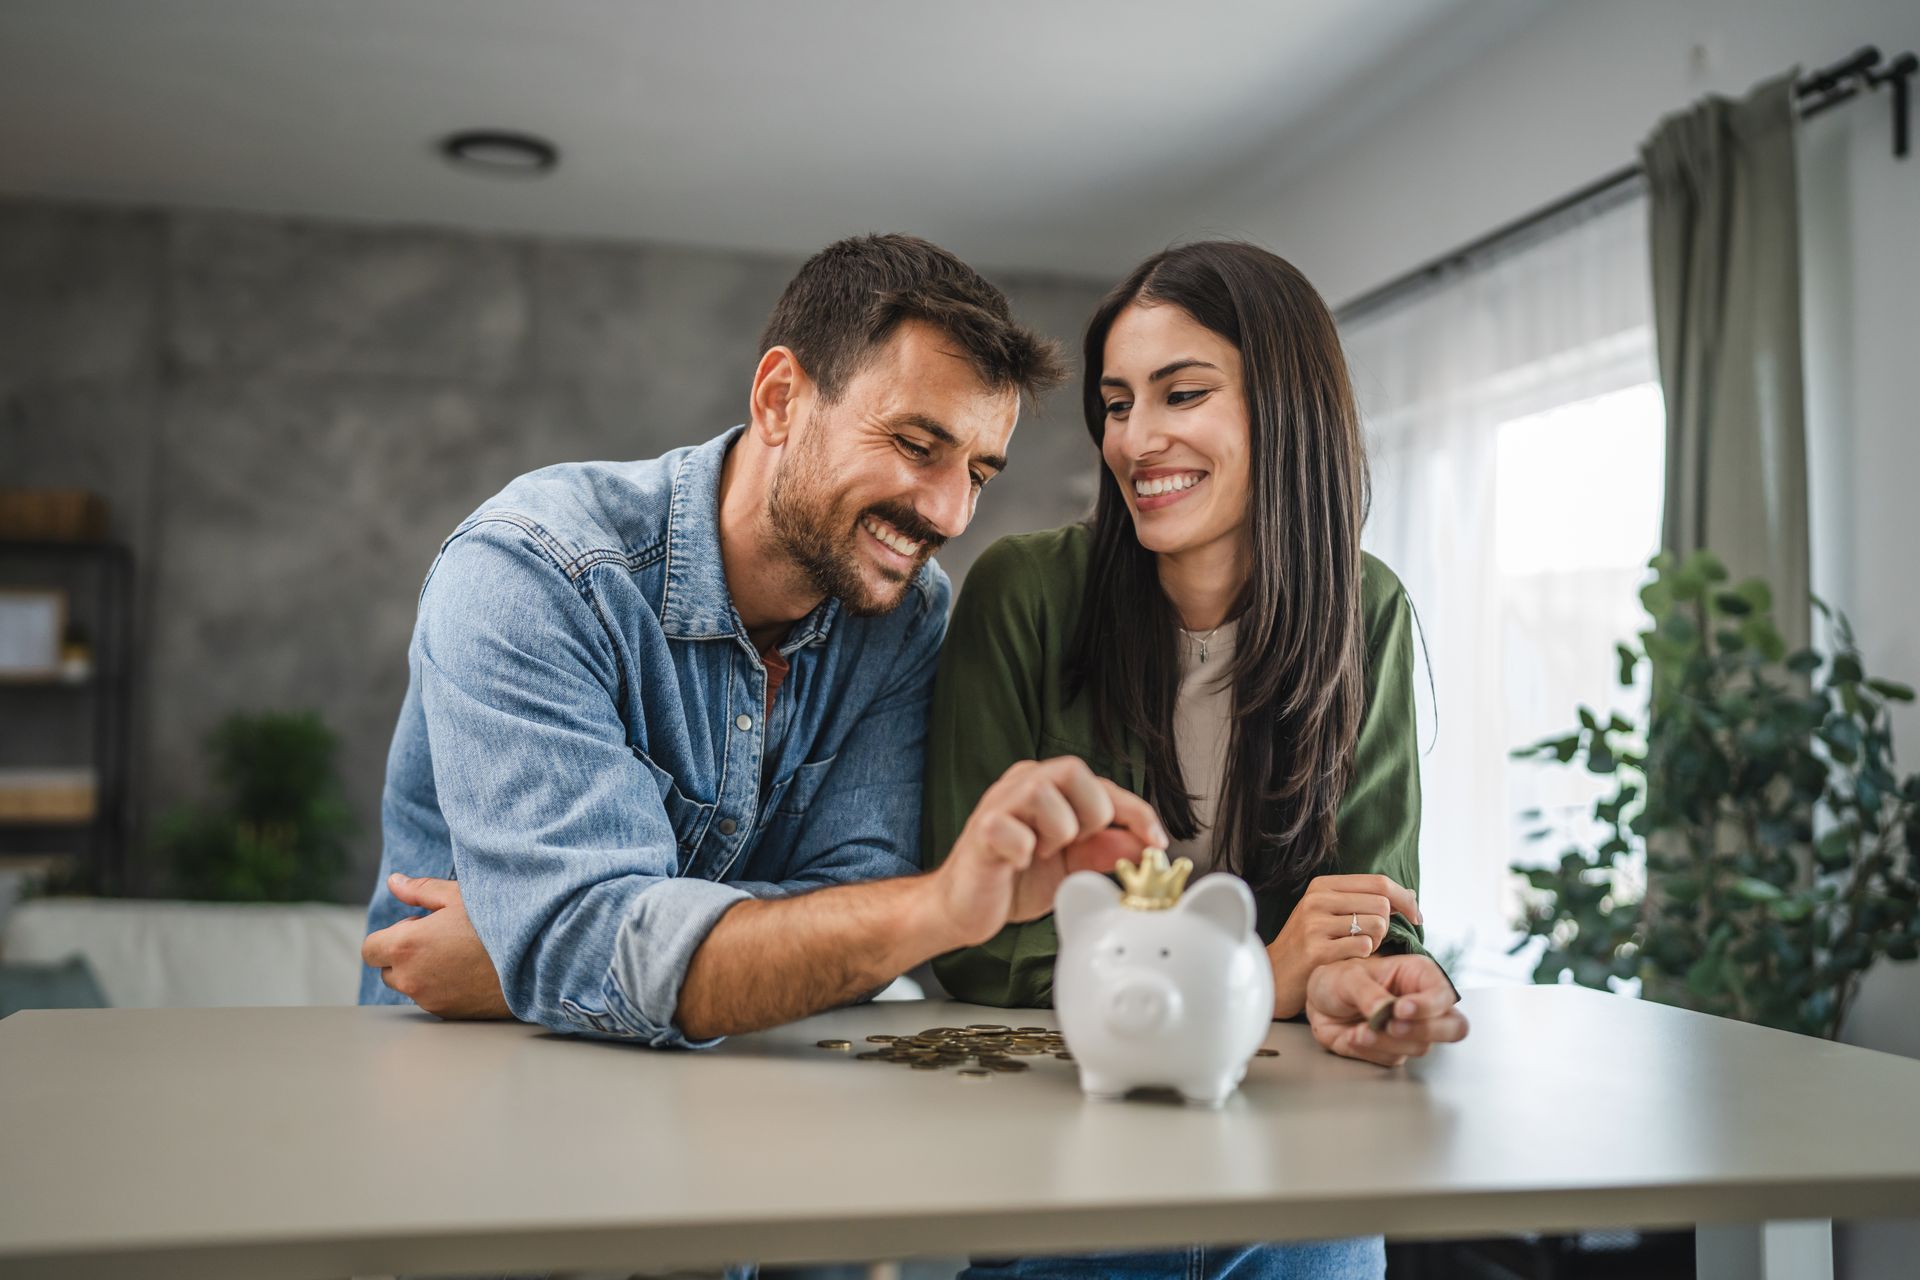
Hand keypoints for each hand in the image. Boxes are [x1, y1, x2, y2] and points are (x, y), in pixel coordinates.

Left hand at [360, 873, 512, 1019]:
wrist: (533, 961)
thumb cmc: (495, 925)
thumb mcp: (458, 897)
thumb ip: (420, 890)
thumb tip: (394, 882)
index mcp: (405, 947)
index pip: (370, 949)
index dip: (389, 937)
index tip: (415, 929)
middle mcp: (411, 979)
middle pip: (388, 970)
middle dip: (405, 956)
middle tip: (440, 939)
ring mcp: (429, 1000)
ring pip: (412, 986)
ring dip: (423, 972)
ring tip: (460, 954)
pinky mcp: (448, 1014)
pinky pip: (433, 999)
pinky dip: (443, 988)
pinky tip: (470, 971)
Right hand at [931, 757, 1166, 947]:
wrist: (965, 910)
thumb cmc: (1016, 880)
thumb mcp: (1073, 867)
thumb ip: (1105, 851)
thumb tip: (1144, 845)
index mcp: (1048, 788)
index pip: (1102, 784)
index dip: (1135, 811)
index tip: (1156, 842)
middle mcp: (1022, 785)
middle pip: (1074, 771)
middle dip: (1089, 816)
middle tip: (1074, 846)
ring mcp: (998, 803)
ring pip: (1046, 794)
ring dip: (1056, 834)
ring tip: (1041, 855)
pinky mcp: (981, 830)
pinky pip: (1015, 831)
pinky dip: (1026, 852)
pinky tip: (1017, 864)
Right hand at [1266, 873, 1421, 1016]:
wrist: (1275, 975)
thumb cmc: (1309, 944)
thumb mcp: (1329, 913)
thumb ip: (1365, 901)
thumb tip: (1411, 895)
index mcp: (1323, 886)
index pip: (1379, 882)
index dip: (1405, 899)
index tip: (1416, 917)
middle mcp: (1317, 899)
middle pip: (1382, 904)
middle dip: (1388, 926)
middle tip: (1373, 941)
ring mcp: (1315, 924)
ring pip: (1377, 925)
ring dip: (1377, 943)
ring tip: (1358, 950)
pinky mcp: (1317, 950)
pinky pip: (1364, 947)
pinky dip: (1365, 956)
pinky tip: (1349, 960)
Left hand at [1304, 953, 1467, 1067]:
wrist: (1318, 1003)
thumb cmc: (1338, 979)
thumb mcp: (1348, 977)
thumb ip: (1369, 993)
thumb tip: (1387, 1011)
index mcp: (1419, 976)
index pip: (1444, 996)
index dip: (1428, 1006)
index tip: (1400, 1009)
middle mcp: (1422, 1005)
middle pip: (1453, 1027)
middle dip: (1424, 1030)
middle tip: (1392, 1026)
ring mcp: (1412, 1030)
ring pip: (1419, 1046)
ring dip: (1387, 1041)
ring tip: (1358, 1031)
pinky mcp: (1395, 1050)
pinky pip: (1392, 1058)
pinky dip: (1371, 1051)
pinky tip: (1352, 1036)